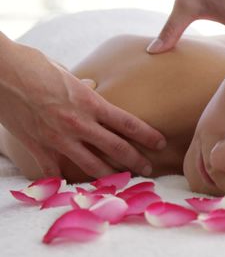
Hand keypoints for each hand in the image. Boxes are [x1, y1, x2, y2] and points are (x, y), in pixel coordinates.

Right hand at [0, 36, 165, 177]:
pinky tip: (74, 191)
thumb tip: (92, 86)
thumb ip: (82, 86)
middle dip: (136, 161)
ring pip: (92, 165)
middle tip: (150, 170)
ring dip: (110, 175)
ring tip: (123, 183)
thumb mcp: (65, 73)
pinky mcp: (37, 147)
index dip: (148, 135)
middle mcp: (78, 123)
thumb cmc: (31, 64)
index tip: (162, 144)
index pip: (128, 122)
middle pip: (117, 147)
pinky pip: (55, 172)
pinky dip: (64, 182)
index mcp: (89, 101)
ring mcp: (58, 138)